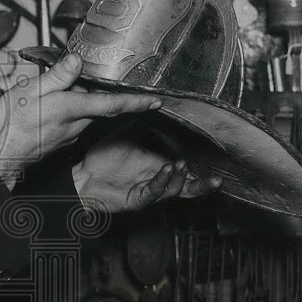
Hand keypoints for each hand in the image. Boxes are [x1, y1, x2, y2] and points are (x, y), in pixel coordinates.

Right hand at [0, 52, 162, 188]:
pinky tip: (51, 105)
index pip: (112, 104)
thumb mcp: (29, 91)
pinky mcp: (61, 141)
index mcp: (70, 108)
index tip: (156, 100)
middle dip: (104, 94)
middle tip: (100, 81)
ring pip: (86, 113)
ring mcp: (69, 135)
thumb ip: (56, 76)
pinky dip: (70, 111)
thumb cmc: (10, 126)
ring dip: (84, 102)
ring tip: (62, 91)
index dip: (136, 101)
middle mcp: (74, 124)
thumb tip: (76, 61)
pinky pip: (73, 121)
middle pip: (100, 106)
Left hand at [71, 127, 221, 213]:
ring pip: (172, 191)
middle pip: (187, 188)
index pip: (188, 170)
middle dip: (203, 185)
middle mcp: (157, 180)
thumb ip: (146, 122)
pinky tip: (167, 169)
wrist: (83, 175)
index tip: (218, 160)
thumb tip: (159, 103)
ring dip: (180, 178)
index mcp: (160, 166)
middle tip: (217, 180)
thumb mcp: (130, 134)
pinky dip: (161, 182)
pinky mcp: (136, 199)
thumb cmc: (105, 157)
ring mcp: (148, 191)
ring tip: (182, 164)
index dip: (203, 168)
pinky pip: (152, 192)